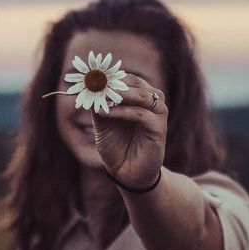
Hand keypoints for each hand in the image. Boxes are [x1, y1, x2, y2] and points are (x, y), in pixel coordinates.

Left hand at [91, 74, 167, 189]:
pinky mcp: (159, 129)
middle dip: (115, 83)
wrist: (126, 173)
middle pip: (136, 83)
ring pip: (142, 96)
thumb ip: (99, 105)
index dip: (111, 76)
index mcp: (140, 98)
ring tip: (101, 97)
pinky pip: (141, 114)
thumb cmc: (116, 146)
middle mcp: (152, 103)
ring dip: (120, 94)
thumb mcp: (103, 123)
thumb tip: (89, 87)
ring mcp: (158, 115)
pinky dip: (122, 111)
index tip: (92, 77)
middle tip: (96, 84)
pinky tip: (106, 112)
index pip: (129, 79)